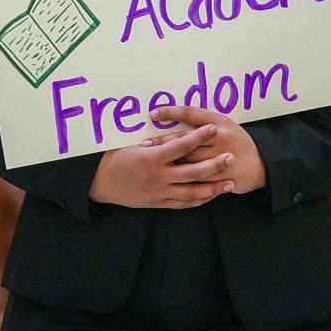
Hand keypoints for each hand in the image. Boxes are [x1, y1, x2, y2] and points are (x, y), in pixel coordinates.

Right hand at [89, 123, 235, 208]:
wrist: (100, 183)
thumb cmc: (114, 158)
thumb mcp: (130, 144)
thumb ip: (155, 140)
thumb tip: (174, 127)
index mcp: (150, 158)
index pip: (180, 145)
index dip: (198, 136)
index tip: (213, 128)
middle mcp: (157, 177)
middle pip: (192, 171)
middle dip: (214, 165)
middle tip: (230, 157)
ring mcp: (159, 192)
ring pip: (192, 192)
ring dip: (213, 188)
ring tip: (230, 183)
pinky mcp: (158, 203)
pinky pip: (183, 204)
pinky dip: (199, 200)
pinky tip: (211, 196)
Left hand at [150, 106, 267, 194]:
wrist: (261, 164)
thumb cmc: (238, 141)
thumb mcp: (225, 125)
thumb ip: (204, 122)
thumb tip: (176, 116)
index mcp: (219, 121)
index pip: (191, 113)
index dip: (171, 112)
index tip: (153, 113)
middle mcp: (220, 137)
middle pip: (185, 138)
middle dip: (162, 141)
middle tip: (143, 144)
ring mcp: (221, 157)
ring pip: (189, 159)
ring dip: (169, 161)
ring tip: (150, 161)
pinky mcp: (222, 175)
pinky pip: (198, 178)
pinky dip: (182, 178)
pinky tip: (167, 179)